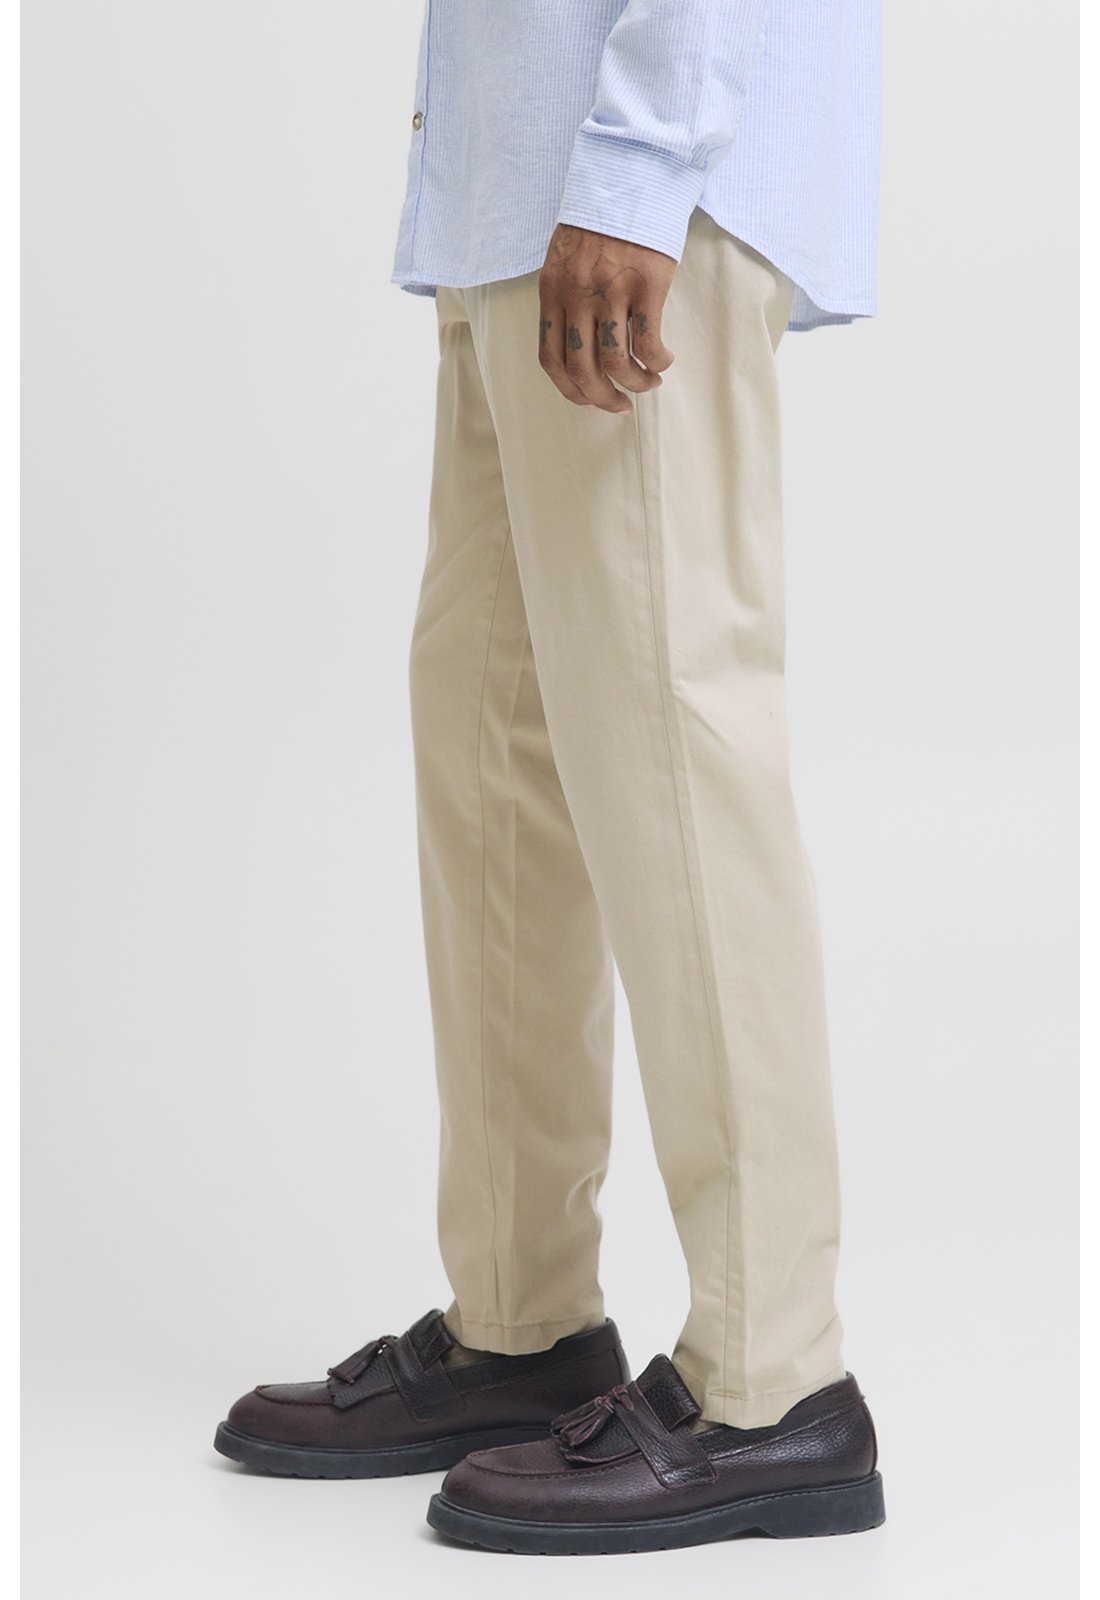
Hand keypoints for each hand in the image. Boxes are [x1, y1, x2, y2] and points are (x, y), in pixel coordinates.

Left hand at [537, 225, 675, 413]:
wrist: (631, 176)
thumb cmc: (601, 220)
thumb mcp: (565, 257)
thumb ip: (565, 298)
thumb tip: (580, 346)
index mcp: (551, 292)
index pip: (551, 359)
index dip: (570, 390)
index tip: (588, 401)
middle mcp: (576, 296)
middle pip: (582, 370)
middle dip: (601, 399)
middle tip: (619, 406)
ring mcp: (611, 292)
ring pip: (616, 363)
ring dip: (635, 384)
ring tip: (648, 383)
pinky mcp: (646, 286)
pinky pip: (648, 342)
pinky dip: (657, 362)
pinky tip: (663, 361)